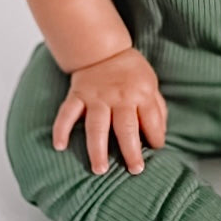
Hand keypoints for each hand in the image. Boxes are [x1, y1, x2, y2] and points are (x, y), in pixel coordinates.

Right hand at [51, 47, 166, 175]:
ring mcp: (96, 97)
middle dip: (131, 151)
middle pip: (126, 128)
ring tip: (99, 170)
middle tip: (135, 170)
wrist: (103, 50)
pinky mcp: (78, 95)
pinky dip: (61, 129)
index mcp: (141, 94)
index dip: (156, 137)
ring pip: (97, 126)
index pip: (151, 120)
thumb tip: (160, 136)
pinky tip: (59, 146)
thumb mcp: (151, 84)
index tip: (155, 150)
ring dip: (97, 149)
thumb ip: (157, 109)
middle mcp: (119, 97)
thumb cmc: (131, 72)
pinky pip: (67, 113)